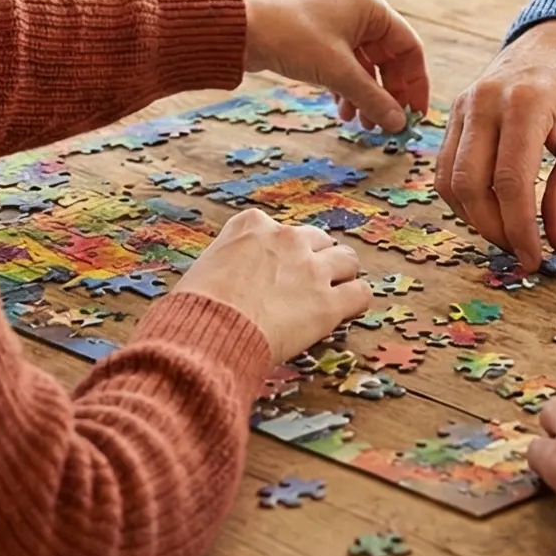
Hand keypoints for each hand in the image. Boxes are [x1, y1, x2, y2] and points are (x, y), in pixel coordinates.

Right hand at [174, 208, 371, 362]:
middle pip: (317, 239)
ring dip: (341, 275)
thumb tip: (226, 283)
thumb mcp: (203, 267)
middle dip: (314, 258)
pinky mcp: (327, 303)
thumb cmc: (194, 307)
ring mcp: (310, 269)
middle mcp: (286, 238)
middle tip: (307, 282)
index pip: (278, 229)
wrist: (209, 330)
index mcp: (251, 225)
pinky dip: (355, 302)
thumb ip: (227, 264)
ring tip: (334, 293)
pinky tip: (346, 312)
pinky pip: (360, 293)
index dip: (279, 253)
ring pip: (347, 259)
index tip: (274, 270)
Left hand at [244, 0, 430, 133]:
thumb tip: (398, 124)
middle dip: (389, 94)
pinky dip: (349, 90)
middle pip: (390, 59)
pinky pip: (347, 67)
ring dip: (368, 96)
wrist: (241, 31)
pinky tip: (344, 112)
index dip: (415, 83)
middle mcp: (360, 12)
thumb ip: (373, 99)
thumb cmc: (292, 38)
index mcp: (372, 7)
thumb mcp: (338, 72)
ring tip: (365, 126)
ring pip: (367, 66)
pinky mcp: (321, 39)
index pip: (409, 48)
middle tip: (389, 124)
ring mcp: (340, 25)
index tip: (415, 113)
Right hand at [437, 19, 555, 272]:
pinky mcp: (454, 111)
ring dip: (473, 218)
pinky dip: (463, 197)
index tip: (536, 257)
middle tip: (522, 252)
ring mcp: (463, 104)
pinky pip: (445, 165)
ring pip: (448, 179)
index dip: (520, 229)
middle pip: (470, 185)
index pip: (510, 183)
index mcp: (525, 104)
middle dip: (494, 229)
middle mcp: (485, 102)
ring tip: (507, 234)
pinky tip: (490, 210)